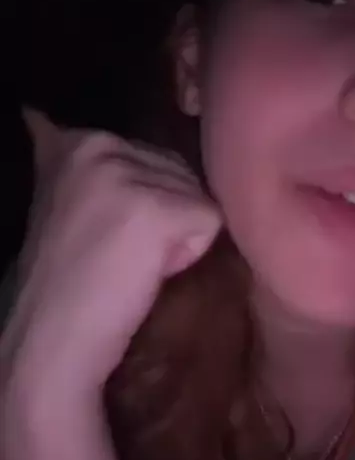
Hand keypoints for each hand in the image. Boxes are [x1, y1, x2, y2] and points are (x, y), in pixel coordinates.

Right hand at [0, 110, 220, 397]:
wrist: (52, 344)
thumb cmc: (65, 283)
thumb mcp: (64, 202)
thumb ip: (85, 165)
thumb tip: (39, 115)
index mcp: (79, 141)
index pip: (155, 158)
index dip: (145, 203)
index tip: (104, 236)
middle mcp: (101, 145)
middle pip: (182, 172)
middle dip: (164, 216)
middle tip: (117, 255)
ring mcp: (127, 175)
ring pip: (198, 197)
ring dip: (176, 236)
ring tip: (128, 264)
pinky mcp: (158, 210)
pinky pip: (210, 223)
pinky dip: (188, 256)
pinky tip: (145, 274)